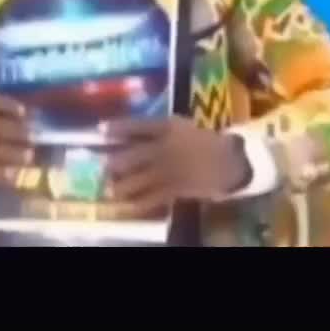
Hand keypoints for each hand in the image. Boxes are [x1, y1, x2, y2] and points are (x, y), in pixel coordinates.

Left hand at [100, 116, 250, 217]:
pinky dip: (138, 202)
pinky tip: (129, 204)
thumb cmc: (202, 140)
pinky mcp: (176, 188)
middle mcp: (166, 147)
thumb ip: (157, 129)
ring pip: (138, 180)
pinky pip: (152, 197)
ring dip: (122, 186)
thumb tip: (128, 135)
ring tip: (111, 190)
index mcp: (168, 127)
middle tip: (104, 168)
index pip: (137, 125)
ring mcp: (170, 169)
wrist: (228, 160)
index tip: (101, 129)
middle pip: (132, 156)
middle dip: (115, 164)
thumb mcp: (181, 126)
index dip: (118, 127)